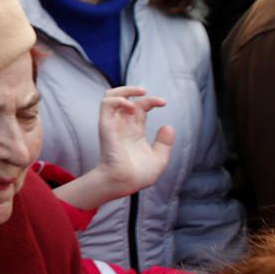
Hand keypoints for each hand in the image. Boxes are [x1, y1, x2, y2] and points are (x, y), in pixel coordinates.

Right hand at [93, 86, 174, 200]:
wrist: (125, 182)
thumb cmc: (139, 175)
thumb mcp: (159, 158)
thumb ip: (164, 143)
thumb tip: (168, 126)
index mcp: (134, 131)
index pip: (140, 108)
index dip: (151, 101)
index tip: (164, 103)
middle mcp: (123, 125)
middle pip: (127, 99)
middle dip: (138, 92)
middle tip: (151, 95)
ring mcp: (114, 124)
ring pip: (110, 97)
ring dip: (124, 90)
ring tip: (138, 92)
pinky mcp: (106, 126)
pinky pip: (106, 105)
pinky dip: (118, 100)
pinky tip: (131, 105)